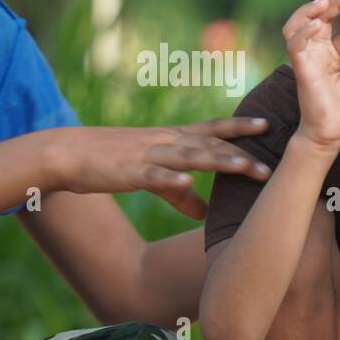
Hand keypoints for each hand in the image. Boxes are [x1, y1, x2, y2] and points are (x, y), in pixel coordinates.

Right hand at [56, 117, 272, 219]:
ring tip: (246, 167)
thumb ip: (181, 194)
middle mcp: (166, 142)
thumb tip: (205, 214)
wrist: (65, 154)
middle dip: (242, 152)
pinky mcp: (130, 171)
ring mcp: (149, 155)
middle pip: (211, 144)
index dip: (240, 128)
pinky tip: (187, 181)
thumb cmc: (112, 163)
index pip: (214, 130)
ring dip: (219, 161)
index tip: (269, 124)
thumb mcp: (152, 178)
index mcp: (173, 140)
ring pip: (190, 156)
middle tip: (273, 162)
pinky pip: (153, 175)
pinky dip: (171, 178)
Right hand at [283, 0, 339, 151]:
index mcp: (336, 54)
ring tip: (326, 1)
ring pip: (301, 23)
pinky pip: (296, 44)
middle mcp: (320, 51)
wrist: (332, 134)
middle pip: (322, 17)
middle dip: (337, 2)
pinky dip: (304, 31)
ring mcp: (309, 57)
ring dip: (311, 9)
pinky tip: (316, 23)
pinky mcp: (301, 67)